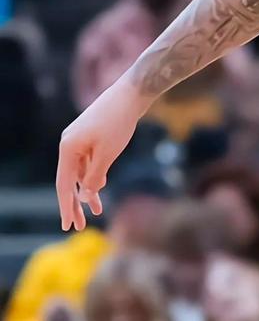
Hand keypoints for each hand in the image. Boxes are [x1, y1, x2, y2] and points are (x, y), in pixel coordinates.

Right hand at [56, 80, 147, 230]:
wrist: (132, 93)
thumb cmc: (119, 122)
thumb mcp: (107, 153)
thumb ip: (94, 176)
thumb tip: (85, 196)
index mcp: (67, 148)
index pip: (64, 185)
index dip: (66, 207)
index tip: (68, 226)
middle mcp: (68, 143)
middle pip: (69, 180)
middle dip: (75, 203)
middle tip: (79, 226)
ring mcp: (79, 139)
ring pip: (81, 171)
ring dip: (88, 189)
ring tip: (97, 209)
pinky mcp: (91, 135)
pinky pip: (88, 161)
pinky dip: (94, 174)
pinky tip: (100, 186)